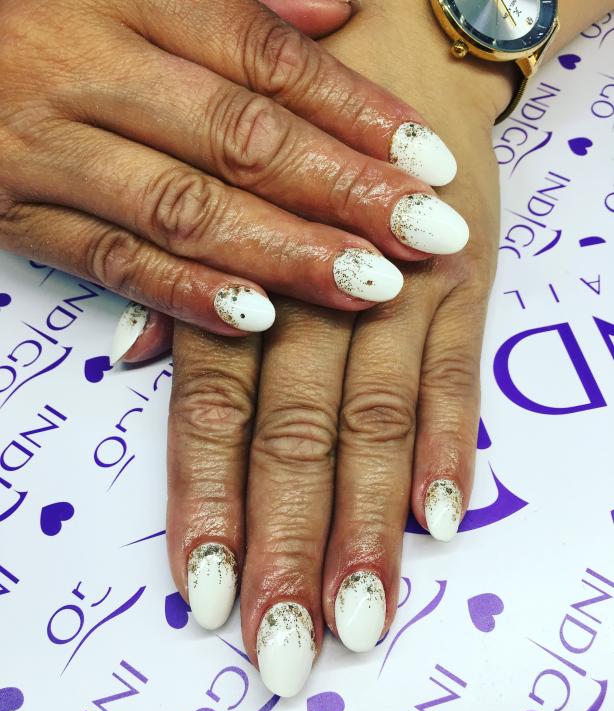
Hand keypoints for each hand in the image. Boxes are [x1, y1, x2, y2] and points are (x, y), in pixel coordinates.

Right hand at [0, 0, 467, 347]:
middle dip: (341, 192)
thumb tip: (341, 11)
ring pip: (184, 210)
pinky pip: (111, 262)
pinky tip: (259, 317)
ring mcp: (47, 149)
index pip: (266, 59)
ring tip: (369, 286)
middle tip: (425, 234)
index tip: (430, 161)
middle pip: (239, 140)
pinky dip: (186, 293)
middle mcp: (87, 69)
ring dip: (282, 254)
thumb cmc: (42, 3)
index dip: (356, 109)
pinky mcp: (17, 215)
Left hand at [164, 0, 510, 696]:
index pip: (216, 413)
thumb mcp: (223, 202)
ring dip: (368, 528)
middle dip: (287, 547)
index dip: (209, 507)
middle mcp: (319, 294)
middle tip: (284, 648)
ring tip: (364, 616)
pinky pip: (455, 376)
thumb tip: (131, 361)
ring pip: (375, 425)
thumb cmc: (297, 144)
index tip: (203, 597)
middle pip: (296, 438)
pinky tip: (444, 521)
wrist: (399, 55)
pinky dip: (449, 449)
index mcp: (248, 280)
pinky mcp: (466, 284)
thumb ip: (187, 293)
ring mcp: (402, 290)